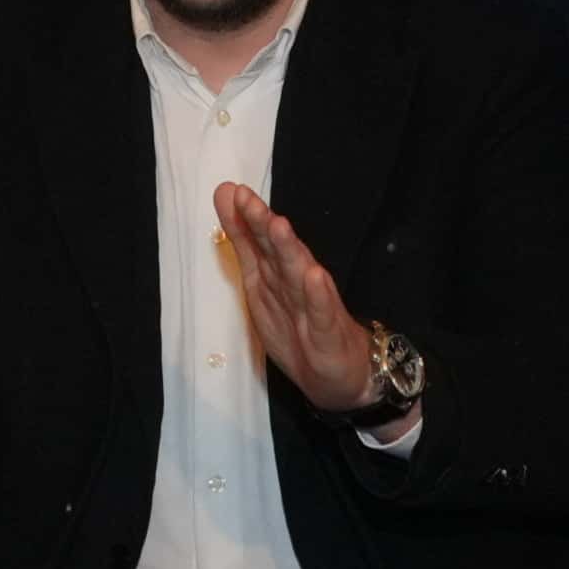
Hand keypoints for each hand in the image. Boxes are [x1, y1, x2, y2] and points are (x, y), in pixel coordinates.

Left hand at [209, 184, 386, 417]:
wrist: (340, 376)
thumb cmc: (301, 328)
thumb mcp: (263, 286)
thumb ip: (247, 244)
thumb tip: (227, 202)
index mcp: (275, 276)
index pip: (257, 243)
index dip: (243, 219)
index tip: (229, 192)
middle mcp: (295, 284)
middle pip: (277, 252)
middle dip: (262, 225)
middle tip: (248, 199)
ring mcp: (313, 307)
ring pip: (299, 275)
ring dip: (289, 250)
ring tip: (278, 226)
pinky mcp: (329, 332)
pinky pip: (323, 312)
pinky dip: (318, 295)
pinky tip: (315, 276)